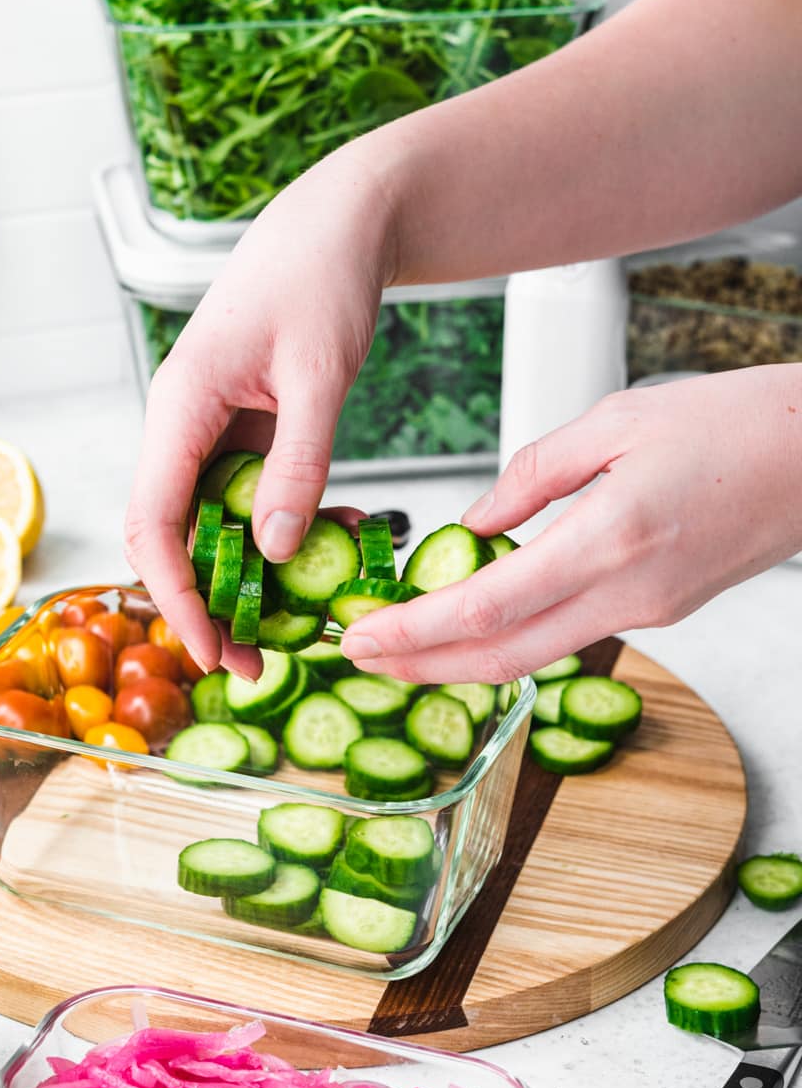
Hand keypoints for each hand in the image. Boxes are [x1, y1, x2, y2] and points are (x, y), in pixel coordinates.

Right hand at [124, 145, 394, 673]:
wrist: (340, 221)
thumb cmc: (324, 278)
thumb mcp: (321, 374)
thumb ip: (298, 460)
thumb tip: (273, 552)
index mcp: (181, 403)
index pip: (153, 519)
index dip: (176, 592)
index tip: (214, 648)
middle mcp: (181, 422)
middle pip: (165, 534)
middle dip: (201, 603)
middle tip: (252, 663)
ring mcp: (208, 428)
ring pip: (203, 524)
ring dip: (239, 578)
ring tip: (289, 628)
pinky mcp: (240, 430)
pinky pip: (241, 499)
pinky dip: (273, 534)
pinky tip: (325, 546)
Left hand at [340, 368, 801, 682]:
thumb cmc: (730, 423)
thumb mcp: (613, 422)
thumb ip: (530, 476)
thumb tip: (471, 524)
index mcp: (610, 539)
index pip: (486, 607)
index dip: (414, 631)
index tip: (360, 634)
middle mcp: (628, 594)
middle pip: (500, 656)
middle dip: (419, 665)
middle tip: (357, 657)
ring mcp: (647, 613)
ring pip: (533, 656)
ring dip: (459, 660)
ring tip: (400, 645)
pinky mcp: (659, 612)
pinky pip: (568, 635)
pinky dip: (510, 637)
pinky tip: (472, 620)